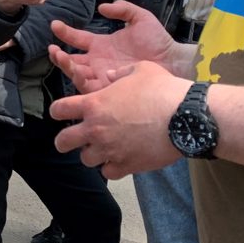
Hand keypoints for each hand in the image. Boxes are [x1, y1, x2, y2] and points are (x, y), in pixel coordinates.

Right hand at [48, 1, 179, 92]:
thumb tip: (102, 7)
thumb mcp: (140, 18)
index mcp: (102, 45)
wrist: (172, 61)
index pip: (78, 39)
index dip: (65, 32)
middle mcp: (98, 62)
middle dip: (59, 56)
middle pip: (72, 60)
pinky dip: (80, 80)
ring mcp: (102, 76)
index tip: (55, 24)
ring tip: (60, 56)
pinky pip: (89, 87)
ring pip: (76, 74)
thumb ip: (122, 9)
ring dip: (66, 66)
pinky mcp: (109, 89)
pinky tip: (78, 70)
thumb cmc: (158, 42)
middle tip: (53, 49)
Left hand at [48, 61, 189, 178]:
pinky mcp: (126, 165)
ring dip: (92, 154)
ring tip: (102, 149)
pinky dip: (111, 168)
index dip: (58, 111)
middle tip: (69, 141)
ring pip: (86, 159)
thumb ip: (120, 72)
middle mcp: (96, 128)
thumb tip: (110, 74)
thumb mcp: (140, 69)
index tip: (61, 113)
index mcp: (94, 104)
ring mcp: (110, 149)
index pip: (59, 109)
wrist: (185, 117)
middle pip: (63, 142)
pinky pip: (108, 173)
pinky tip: (119, 160)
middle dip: (63, 141)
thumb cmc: (162, 89)